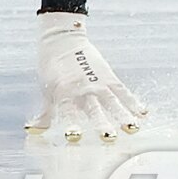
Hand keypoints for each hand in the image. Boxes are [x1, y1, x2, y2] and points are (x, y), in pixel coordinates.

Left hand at [27, 12, 147, 142]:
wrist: (62, 41)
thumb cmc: (51, 68)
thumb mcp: (47, 90)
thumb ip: (46, 113)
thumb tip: (33, 130)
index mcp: (64, 94)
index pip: (68, 112)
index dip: (71, 124)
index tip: (73, 137)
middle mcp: (82, 90)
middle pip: (93, 109)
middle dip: (101, 123)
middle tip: (108, 137)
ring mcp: (97, 83)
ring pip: (112, 102)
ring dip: (122, 115)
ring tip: (132, 128)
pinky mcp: (109, 77)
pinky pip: (123, 91)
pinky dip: (133, 101)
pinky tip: (143, 113)